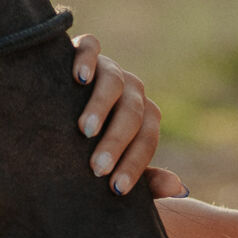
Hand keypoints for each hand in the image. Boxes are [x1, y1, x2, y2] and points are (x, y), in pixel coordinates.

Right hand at [71, 34, 185, 197]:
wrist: (58, 105)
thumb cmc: (90, 145)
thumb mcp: (114, 163)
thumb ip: (144, 179)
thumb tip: (179, 189)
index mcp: (144, 117)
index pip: (147, 140)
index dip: (133, 165)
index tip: (116, 189)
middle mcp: (132, 91)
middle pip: (133, 113)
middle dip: (116, 142)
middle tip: (97, 169)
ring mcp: (110, 69)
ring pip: (114, 82)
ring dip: (102, 106)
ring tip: (85, 131)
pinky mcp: (86, 50)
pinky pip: (91, 48)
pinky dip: (87, 59)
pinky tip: (79, 79)